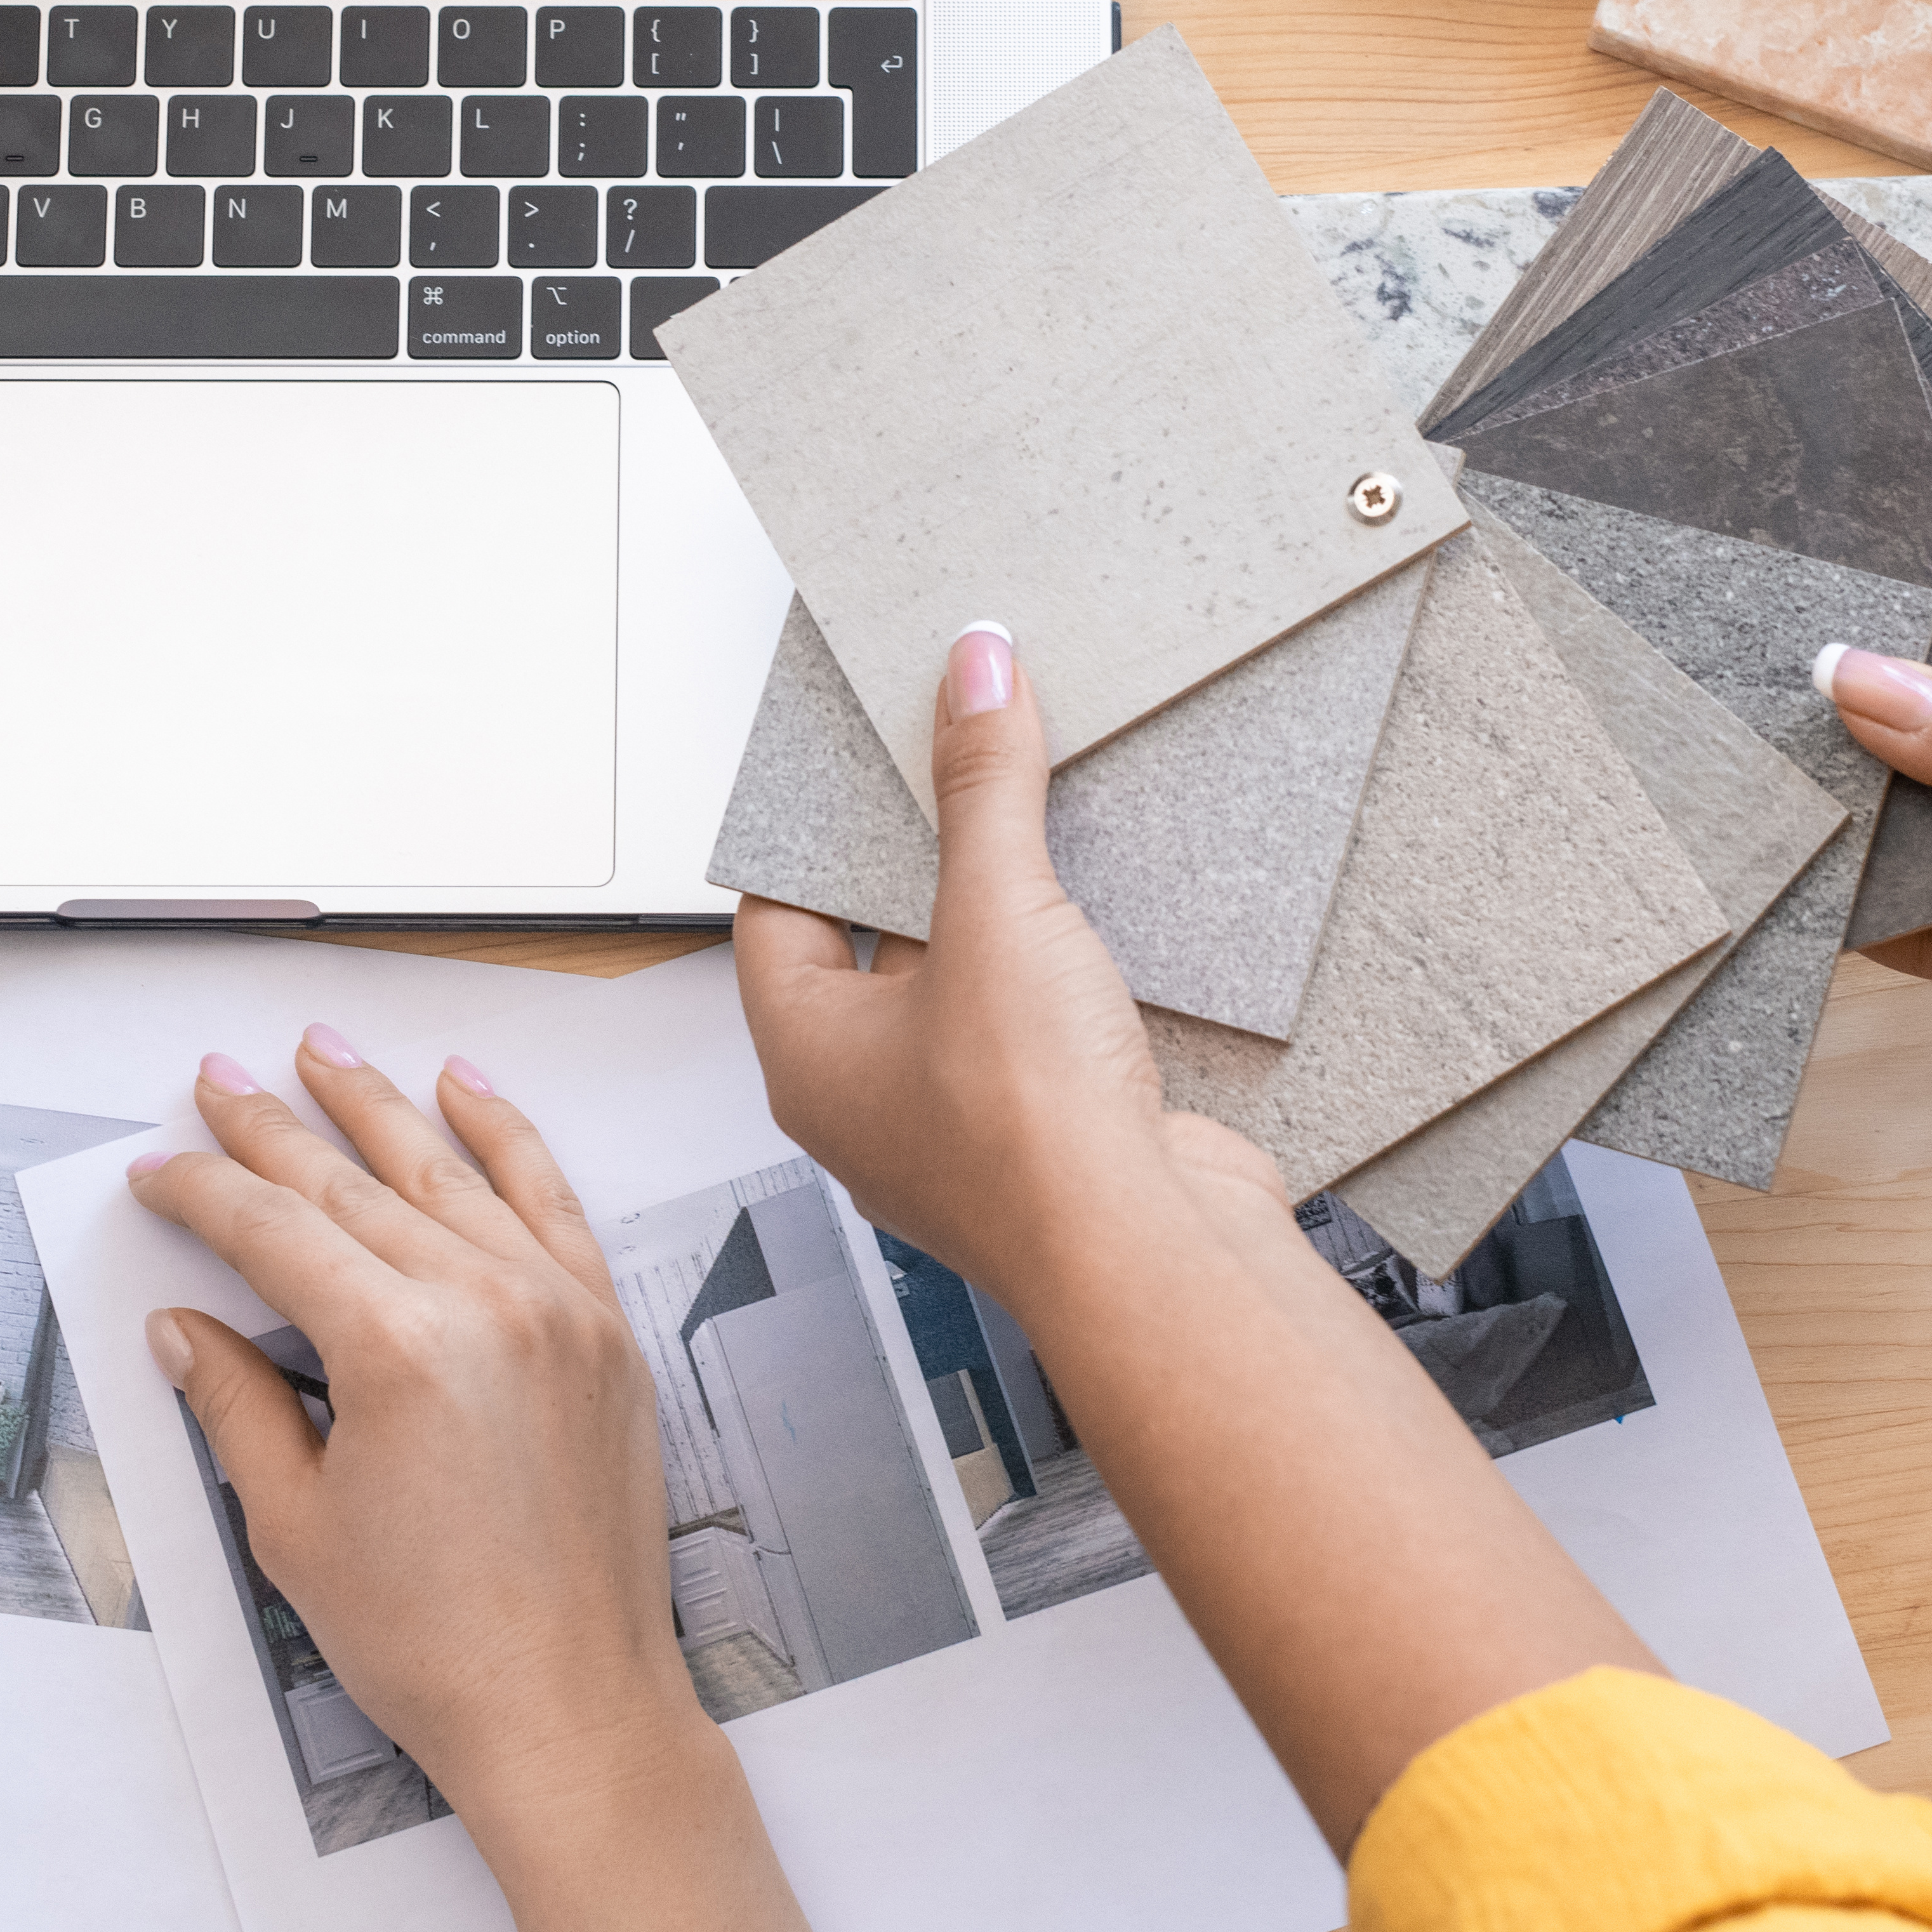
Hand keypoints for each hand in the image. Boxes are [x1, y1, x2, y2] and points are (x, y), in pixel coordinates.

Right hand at [127, 1031, 707, 1824]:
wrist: (567, 1705)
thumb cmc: (438, 1639)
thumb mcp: (296, 1525)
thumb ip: (237, 1405)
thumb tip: (186, 1331)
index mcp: (399, 1348)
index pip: (277, 1233)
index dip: (207, 1195)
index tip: (161, 1173)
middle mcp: (486, 1305)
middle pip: (354, 1186)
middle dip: (273, 1130)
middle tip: (219, 1082)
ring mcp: (557, 1310)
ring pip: (449, 1172)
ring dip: (380, 1105)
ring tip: (324, 1054)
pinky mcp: (604, 1333)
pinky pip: (550, 1202)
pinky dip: (507, 1138)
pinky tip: (467, 1092)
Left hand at [731, 625, 1268, 1312]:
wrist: (1154, 1257)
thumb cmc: (1034, 1132)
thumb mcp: (998, 913)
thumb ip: (982, 788)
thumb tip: (972, 675)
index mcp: (809, 1059)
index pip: (778, 915)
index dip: (814, 829)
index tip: (854, 758)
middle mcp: (871, 1104)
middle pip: (873, 947)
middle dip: (919, 861)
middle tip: (951, 767)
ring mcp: (961, 1130)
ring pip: (962, 991)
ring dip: (999, 920)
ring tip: (1033, 822)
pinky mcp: (1051, 1140)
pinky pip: (1036, 1032)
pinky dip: (1060, 973)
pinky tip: (1100, 918)